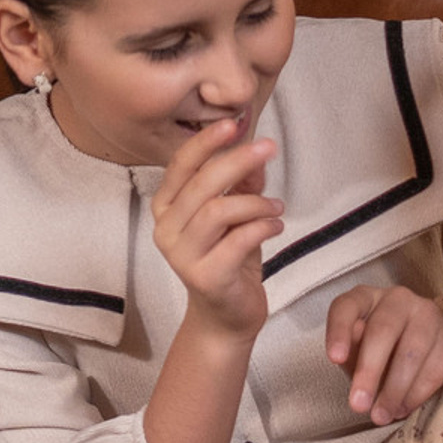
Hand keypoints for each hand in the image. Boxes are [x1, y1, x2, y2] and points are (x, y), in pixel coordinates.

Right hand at [150, 120, 283, 341]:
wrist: (226, 318)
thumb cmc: (228, 260)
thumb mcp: (236, 217)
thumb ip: (242, 185)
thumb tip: (256, 152)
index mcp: (166, 208)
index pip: (180, 166)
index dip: (205, 143)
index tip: (233, 124)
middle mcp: (166, 229)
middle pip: (201, 184)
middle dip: (237, 161)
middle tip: (269, 149)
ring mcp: (182, 255)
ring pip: (218, 211)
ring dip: (254, 202)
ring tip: (277, 206)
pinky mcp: (205, 277)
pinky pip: (237, 241)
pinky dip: (262, 227)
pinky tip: (276, 226)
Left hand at [325, 284, 442, 424]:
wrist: (421, 351)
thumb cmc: (378, 351)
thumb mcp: (355, 350)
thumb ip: (351, 350)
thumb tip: (350, 357)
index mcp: (365, 298)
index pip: (347, 307)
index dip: (340, 332)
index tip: (335, 359)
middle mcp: (398, 299)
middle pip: (382, 331)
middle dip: (369, 372)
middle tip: (358, 405)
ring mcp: (428, 313)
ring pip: (412, 352)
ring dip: (395, 389)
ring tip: (381, 415)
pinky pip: (436, 367)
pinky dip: (418, 393)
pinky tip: (404, 408)